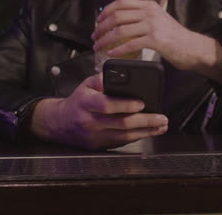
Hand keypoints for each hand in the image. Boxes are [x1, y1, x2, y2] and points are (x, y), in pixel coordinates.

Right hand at [30, 74, 168, 149]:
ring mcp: (94, 136)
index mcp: (85, 103)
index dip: (125, 105)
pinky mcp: (99, 145)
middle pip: (121, 123)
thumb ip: (102, 79)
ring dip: (146, 131)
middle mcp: (89, 121)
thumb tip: (121, 76)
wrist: (60, 123)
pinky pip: (121, 142)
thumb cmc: (77, 102)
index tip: (141, 103)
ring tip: (160, 126)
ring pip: (124, 136)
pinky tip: (148, 132)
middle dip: (145, 121)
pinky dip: (137, 137)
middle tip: (161, 118)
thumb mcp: (85, 86)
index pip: (106, 105)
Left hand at [92, 0, 221, 81]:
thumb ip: (142, 18)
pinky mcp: (155, 39)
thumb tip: (120, 23)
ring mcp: (153, 25)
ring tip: (99, 47)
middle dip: (101, 27)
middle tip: (94, 37)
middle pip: (117, 15)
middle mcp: (150, 12)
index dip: (105, 12)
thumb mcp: (158, 20)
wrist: (193, 47)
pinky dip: (118, 50)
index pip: (121, 2)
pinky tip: (111, 55)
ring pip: (121, 30)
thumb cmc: (174, 38)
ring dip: (106, 40)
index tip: (97, 22)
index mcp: (149, 5)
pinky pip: (130, 44)